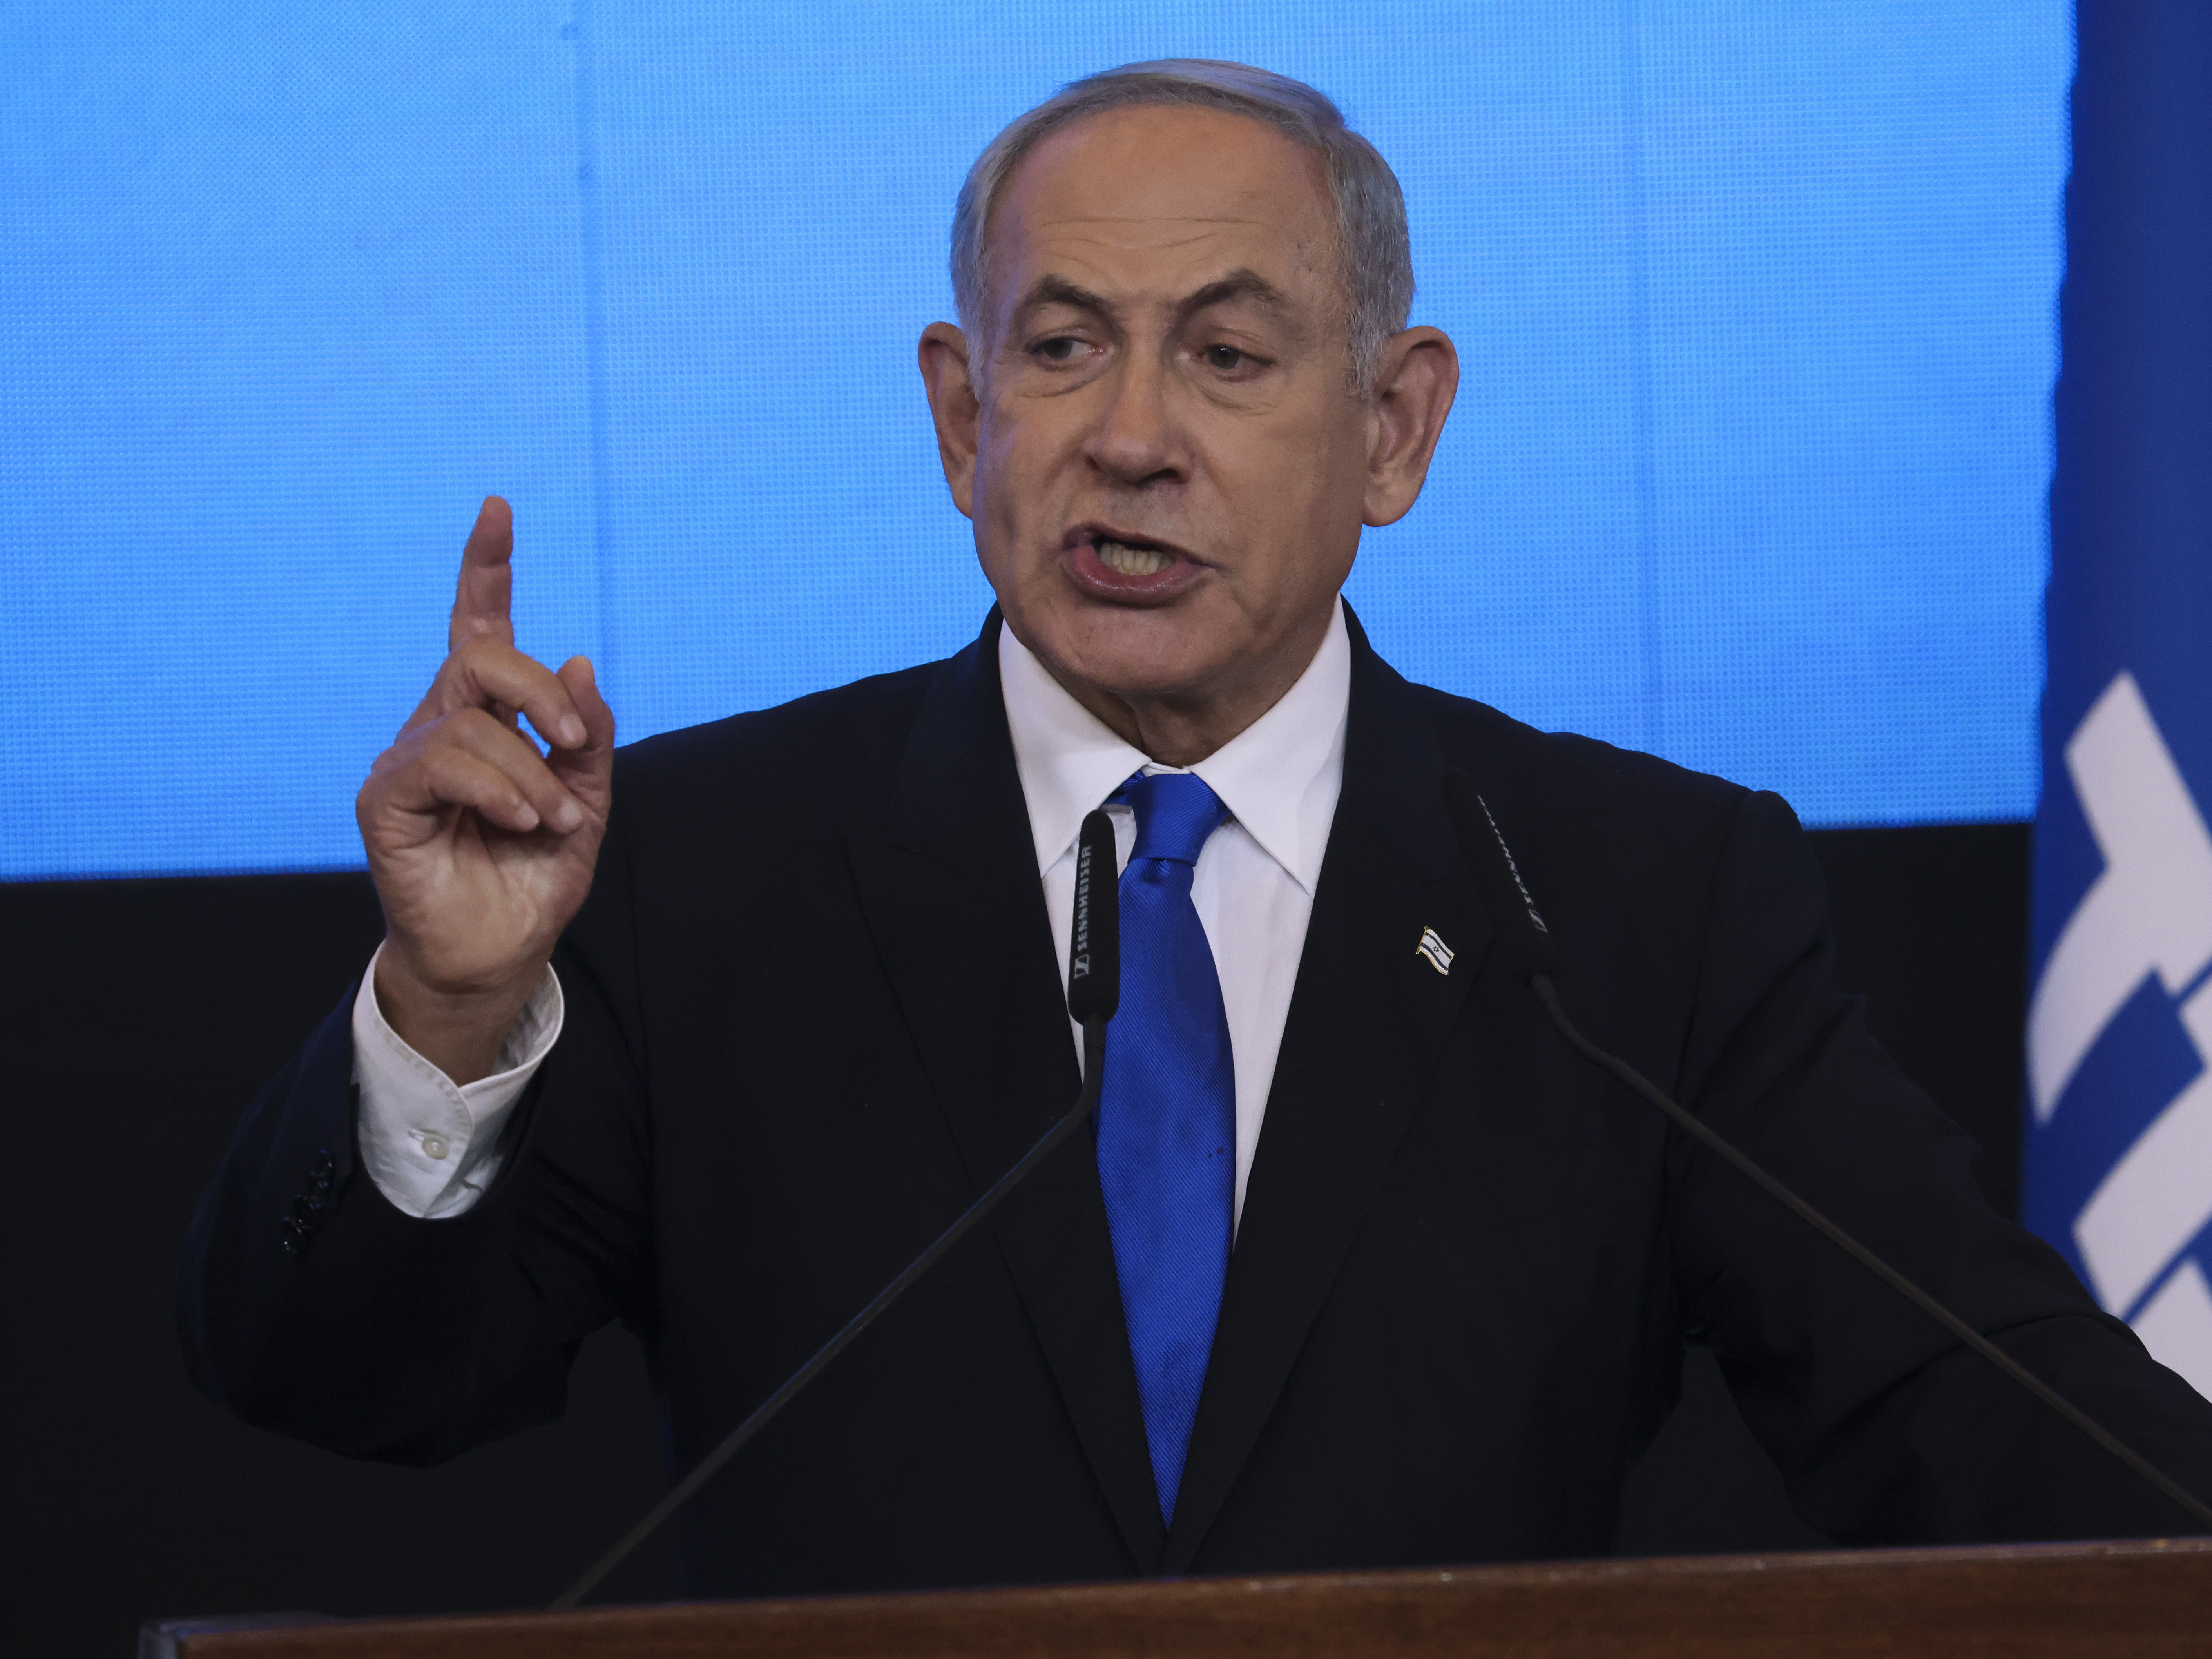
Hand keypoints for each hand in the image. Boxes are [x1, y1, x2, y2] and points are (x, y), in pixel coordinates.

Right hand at [356, 497, 614, 1081]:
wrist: (503, 948)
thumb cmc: (536, 872)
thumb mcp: (586, 796)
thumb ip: (585, 732)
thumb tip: (577, 659)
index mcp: (487, 715)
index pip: (479, 626)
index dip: (487, 568)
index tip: (499, 510)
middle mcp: (440, 723)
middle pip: (482, 657)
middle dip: (542, 694)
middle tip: (574, 746)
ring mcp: (408, 758)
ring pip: (474, 722)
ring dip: (533, 774)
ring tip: (548, 822)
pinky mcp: (386, 798)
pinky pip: (444, 762)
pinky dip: (498, 789)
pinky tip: (520, 821)